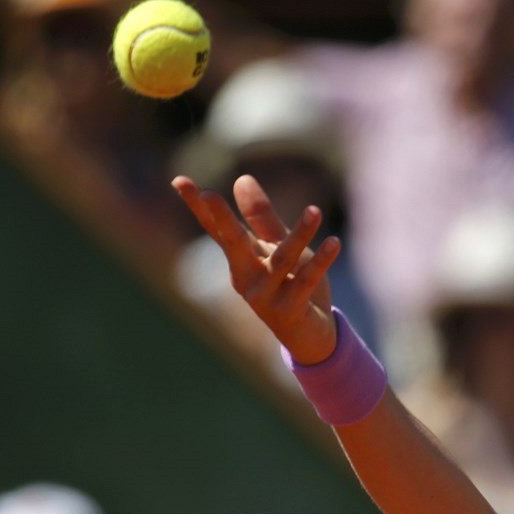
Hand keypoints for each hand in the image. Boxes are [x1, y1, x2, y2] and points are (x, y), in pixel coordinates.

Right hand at [172, 174, 342, 364]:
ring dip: (300, 235)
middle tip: (208, 194)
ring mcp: (265, 297)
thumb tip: (241, 178)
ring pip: (281, 260)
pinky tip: (334, 242)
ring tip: (315, 211)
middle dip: (221, 219)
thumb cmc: (291, 286)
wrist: (311, 336)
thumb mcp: (277, 248)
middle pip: (233, 243)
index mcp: (241, 260)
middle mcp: (247, 277)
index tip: (179, 180)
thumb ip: (261, 218)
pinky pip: (305, 282)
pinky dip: (321, 262)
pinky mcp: (289, 311)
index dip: (199, 207)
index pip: (218, 229)